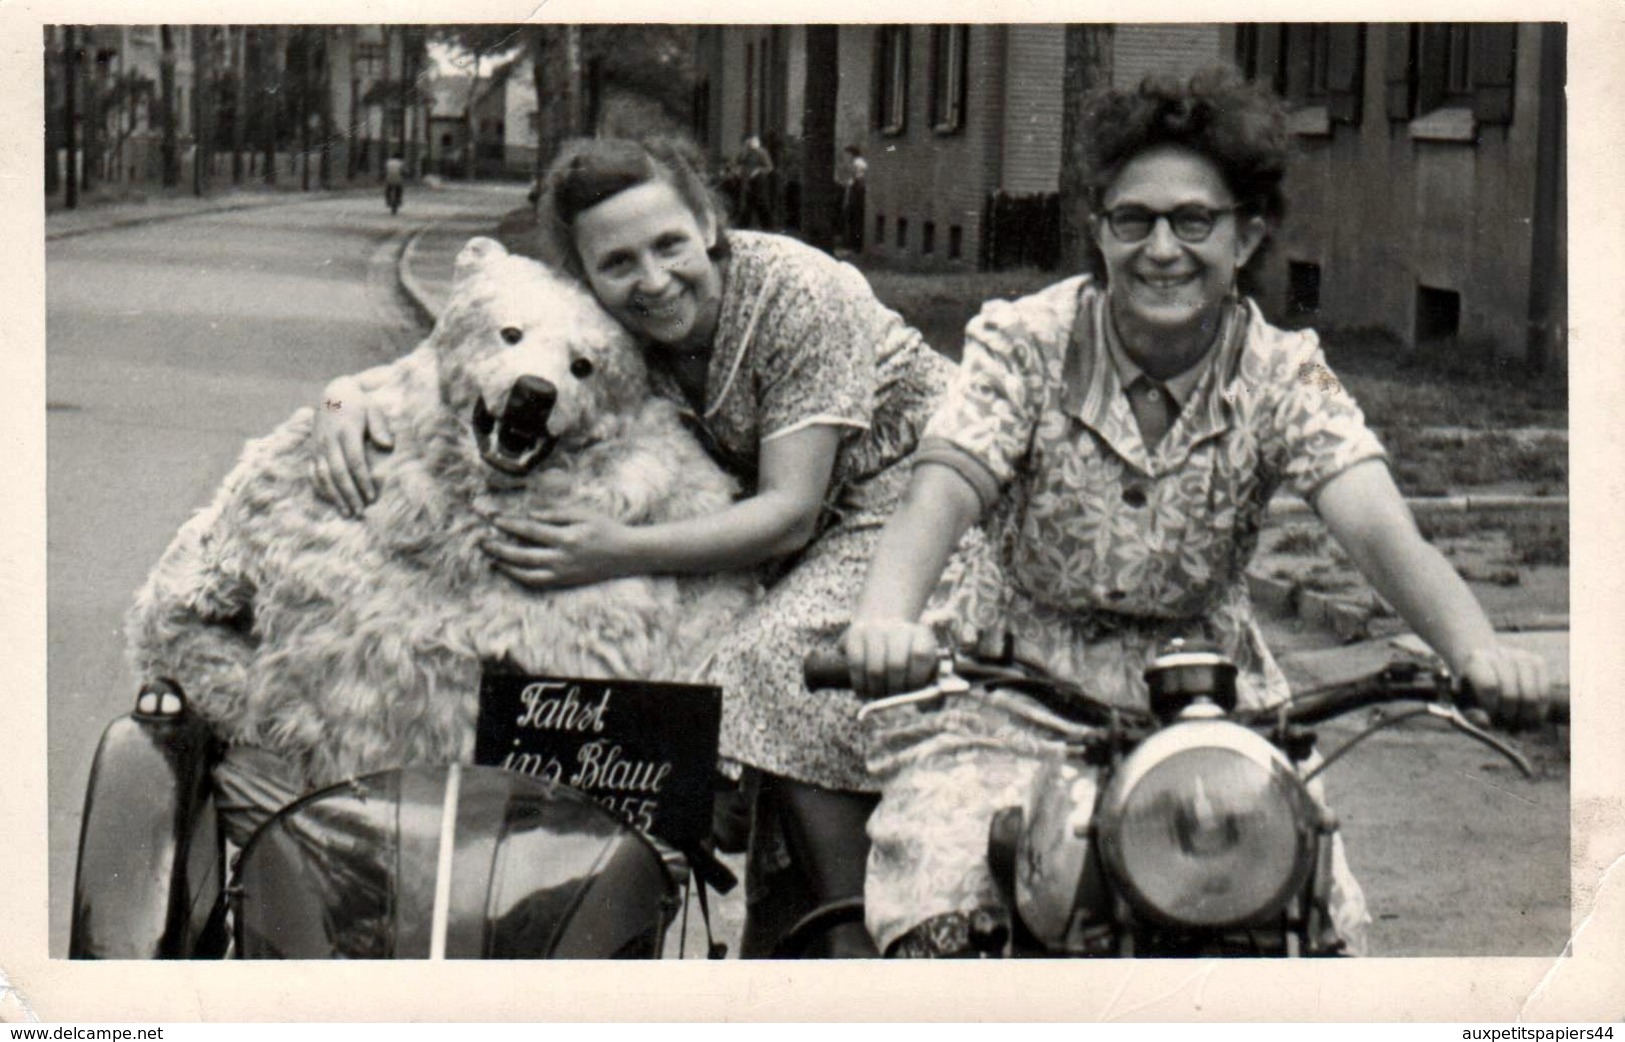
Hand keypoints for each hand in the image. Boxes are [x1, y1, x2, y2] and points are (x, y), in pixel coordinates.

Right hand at [311, 375, 394, 516]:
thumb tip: (387, 445)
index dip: (362, 480)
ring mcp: (318, 446)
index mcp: (346, 431)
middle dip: (348, 494)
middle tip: (358, 512)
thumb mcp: (373, 408)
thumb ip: (380, 426)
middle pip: (338, 472)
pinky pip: (314, 472)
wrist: (333, 393)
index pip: (354, 461)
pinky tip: (331, 500)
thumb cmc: (359, 403)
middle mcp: (329, 441)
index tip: (371, 497)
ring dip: (334, 496)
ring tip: (346, 512)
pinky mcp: (312, 450)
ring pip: (324, 475)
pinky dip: (321, 488)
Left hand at [482, 510, 635, 588]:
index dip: (508, 524)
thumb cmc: (606, 529)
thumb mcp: (583, 514)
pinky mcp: (564, 582)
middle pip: (521, 554)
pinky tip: (506, 568)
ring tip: (488, 556)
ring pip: (525, 573)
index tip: (491, 518)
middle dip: (498, 547)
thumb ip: (556, 513)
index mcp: (567, 538)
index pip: (530, 530)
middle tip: (480, 540)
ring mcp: (562, 574)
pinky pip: (535, 583)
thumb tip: (530, 515)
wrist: (626, 555)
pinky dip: (518, 576)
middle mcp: (562, 559)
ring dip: (504, 564)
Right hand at [842, 619, 939, 699]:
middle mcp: (898, 628)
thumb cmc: (907, 659)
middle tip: (892, 697)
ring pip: (875, 670)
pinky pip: (856, 666)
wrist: (883, 628)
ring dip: (876, 690)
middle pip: (896, 665)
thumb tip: (923, 707)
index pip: (920, 655)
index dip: (915, 679)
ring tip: (878, 696)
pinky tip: (863, 692)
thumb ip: (931, 693)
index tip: (911, 692)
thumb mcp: (925, 669)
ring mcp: (875, 629)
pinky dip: (860, 684)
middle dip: (894, 689)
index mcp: (921, 635)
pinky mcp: (855, 635)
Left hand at [1458, 644, 1553, 730]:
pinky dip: (1538, 713)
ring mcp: (1522, 656)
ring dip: (1525, 718)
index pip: (1489, 687)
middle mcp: (1500, 653)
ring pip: (1531, 697)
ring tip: (1517, 725)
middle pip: (1511, 695)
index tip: (1490, 718)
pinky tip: (1530, 719)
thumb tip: (1485, 723)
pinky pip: (1544, 695)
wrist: (1490, 670)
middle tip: (1504, 727)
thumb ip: (1471, 715)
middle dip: (1508, 717)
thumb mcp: (1465, 703)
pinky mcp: (1538, 662)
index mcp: (1477, 659)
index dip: (1492, 708)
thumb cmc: (1474, 691)